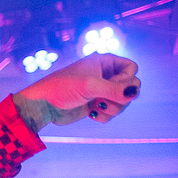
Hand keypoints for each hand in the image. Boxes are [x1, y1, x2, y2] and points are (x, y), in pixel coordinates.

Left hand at [14, 53, 140, 129]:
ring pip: (123, 101)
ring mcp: (101, 91)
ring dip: (113, 108)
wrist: (43, 106)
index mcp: (104, 62)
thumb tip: (134, 93)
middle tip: (104, 100)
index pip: (131, 68)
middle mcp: (105, 75)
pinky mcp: (96, 105)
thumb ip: (114, 89)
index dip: (127, 79)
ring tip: (95, 106)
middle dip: (121, 97)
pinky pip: (113, 112)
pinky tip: (91, 113)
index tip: (113, 85)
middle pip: (131, 86)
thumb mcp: (89, 86)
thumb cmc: (62, 88)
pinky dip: (105, 115)